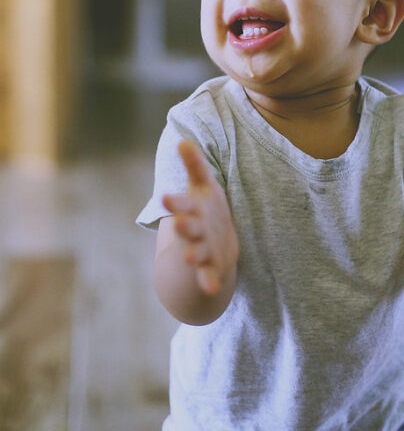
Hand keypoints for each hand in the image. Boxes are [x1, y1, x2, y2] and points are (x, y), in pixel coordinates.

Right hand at [163, 140, 238, 295]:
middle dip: (184, 225)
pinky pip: (209, 276)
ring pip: (196, 252)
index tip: (165, 197)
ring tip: (189, 258)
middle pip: (188, 227)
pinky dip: (209, 283)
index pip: (181, 204)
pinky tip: (212, 290)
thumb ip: (194, 165)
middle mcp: (193, 230)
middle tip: (178, 223)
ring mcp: (201, 250)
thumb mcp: (202, 186)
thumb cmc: (205, 210)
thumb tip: (183, 140)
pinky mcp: (211, 267)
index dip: (175, 202)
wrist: (209, 247)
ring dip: (193, 254)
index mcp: (191, 209)